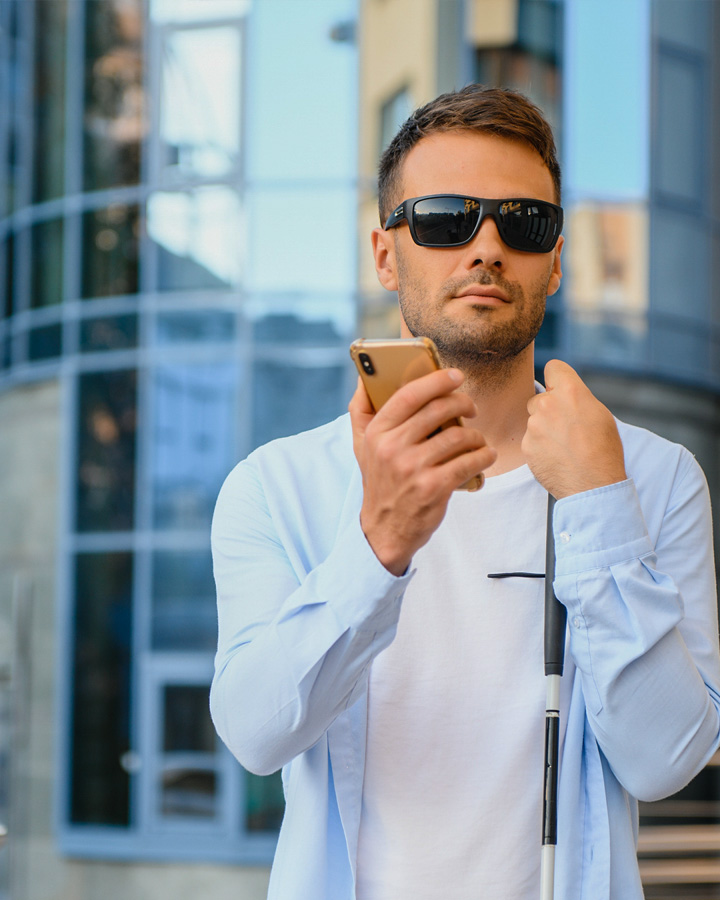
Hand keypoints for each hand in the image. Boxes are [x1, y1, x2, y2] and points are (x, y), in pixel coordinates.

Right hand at [348, 369, 495, 575]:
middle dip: (463, 403)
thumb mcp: (362, 447)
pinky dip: (483, 456)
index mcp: (377, 432)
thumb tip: (363, 378)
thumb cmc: (380, 481)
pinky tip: (484, 456)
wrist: (384, 530)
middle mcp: (392, 448)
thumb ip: (362, 411)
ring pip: (458, 436)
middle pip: (438, 410)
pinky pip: (469, 462)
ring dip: (476, 435)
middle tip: (471, 408)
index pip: (409, 395)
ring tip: (477, 440)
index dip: (436, 380)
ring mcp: (413, 469)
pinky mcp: (434, 488)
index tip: (456, 375)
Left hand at [522, 359, 626, 499]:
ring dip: (543, 429)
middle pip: (539, 398)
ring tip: (563, 447)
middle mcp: (548, 404)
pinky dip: (539, 447)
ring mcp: (534, 425)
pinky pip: (530, 440)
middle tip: (566, 429)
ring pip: (534, 420)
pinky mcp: (526, 445)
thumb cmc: (604, 450)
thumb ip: (577, 398)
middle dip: (549, 409)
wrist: (594, 485)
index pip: (553, 367)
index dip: (558, 380)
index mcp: (570, 392)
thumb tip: (563, 393)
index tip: (561, 390)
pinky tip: (555, 458)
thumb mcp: (600, 414)